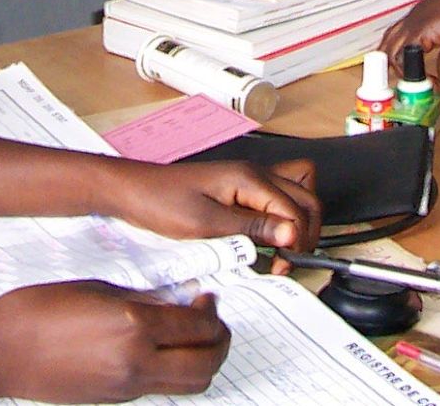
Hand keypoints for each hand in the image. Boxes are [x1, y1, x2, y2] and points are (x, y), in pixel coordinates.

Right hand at [0, 281, 230, 402]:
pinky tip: (161, 350)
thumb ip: (143, 300)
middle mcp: (136, 361)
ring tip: (193, 338)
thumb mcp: (98, 289)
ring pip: (191, 384)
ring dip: (203, 361)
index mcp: (133, 325)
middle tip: (213, 320)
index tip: (208, 299)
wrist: (2, 350)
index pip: (199, 326)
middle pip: (206, 363)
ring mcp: (127, 386)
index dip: (212, 311)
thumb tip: (176, 303)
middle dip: (220, 341)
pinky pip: (161, 388)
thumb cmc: (40, 309)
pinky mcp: (116, 399)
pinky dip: (174, 371)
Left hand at [109, 159, 319, 272]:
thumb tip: (291, 234)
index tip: (282, 265)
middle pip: (306, 198)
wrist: (133, 191)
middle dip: (305, 232)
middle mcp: (254, 174)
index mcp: (249, 178)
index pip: (295, 209)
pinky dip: (280, 216)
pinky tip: (266, 236)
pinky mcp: (239, 188)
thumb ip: (252, 229)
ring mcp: (248, 180)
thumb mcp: (207, 224)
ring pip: (295, 194)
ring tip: (281, 249)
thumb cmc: (162, 203)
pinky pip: (275, 198)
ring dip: (298, 222)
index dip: (296, 241)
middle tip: (287, 261)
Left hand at [377, 0, 439, 82]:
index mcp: (424, 12)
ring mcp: (416, 21)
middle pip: (388, 41)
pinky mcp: (421, 30)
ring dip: (402, 72)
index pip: (398, 33)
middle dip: (389, 63)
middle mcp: (416, 15)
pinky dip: (411, 72)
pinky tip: (430, 80)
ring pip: (391, 50)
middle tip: (401, 82)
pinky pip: (403, 55)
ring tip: (419, 85)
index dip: (395, 52)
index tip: (402, 70)